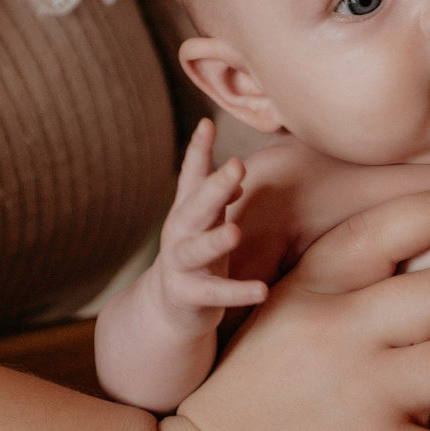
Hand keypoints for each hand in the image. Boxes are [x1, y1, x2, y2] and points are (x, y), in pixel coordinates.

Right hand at [152, 120, 270, 336]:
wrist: (168, 307)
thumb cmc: (196, 254)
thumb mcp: (206, 222)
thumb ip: (219, 195)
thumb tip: (237, 169)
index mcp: (187, 211)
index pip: (192, 176)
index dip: (198, 150)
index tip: (206, 123)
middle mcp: (178, 233)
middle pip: (195, 206)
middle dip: (214, 186)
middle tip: (236, 166)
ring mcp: (179, 265)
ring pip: (196, 250)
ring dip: (214, 240)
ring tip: (235, 232)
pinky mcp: (188, 295)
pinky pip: (214, 294)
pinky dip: (237, 292)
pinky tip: (261, 290)